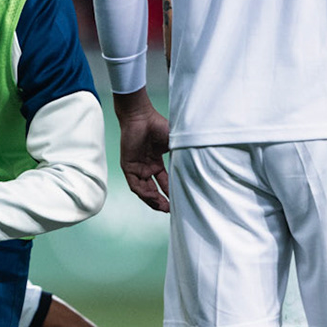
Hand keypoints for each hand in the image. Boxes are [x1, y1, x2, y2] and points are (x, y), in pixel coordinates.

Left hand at [114, 90, 171, 212]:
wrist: (141, 116)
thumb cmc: (158, 125)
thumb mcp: (175, 144)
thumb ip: (183, 156)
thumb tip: (199, 168)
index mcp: (156, 161)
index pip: (165, 181)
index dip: (171, 192)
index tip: (179, 201)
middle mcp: (146, 166)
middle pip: (154, 189)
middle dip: (162, 201)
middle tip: (171, 210)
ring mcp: (137, 167)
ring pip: (144, 190)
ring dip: (153, 200)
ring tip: (164, 208)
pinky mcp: (128, 166)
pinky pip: (135, 185)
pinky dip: (144, 193)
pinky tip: (153, 198)